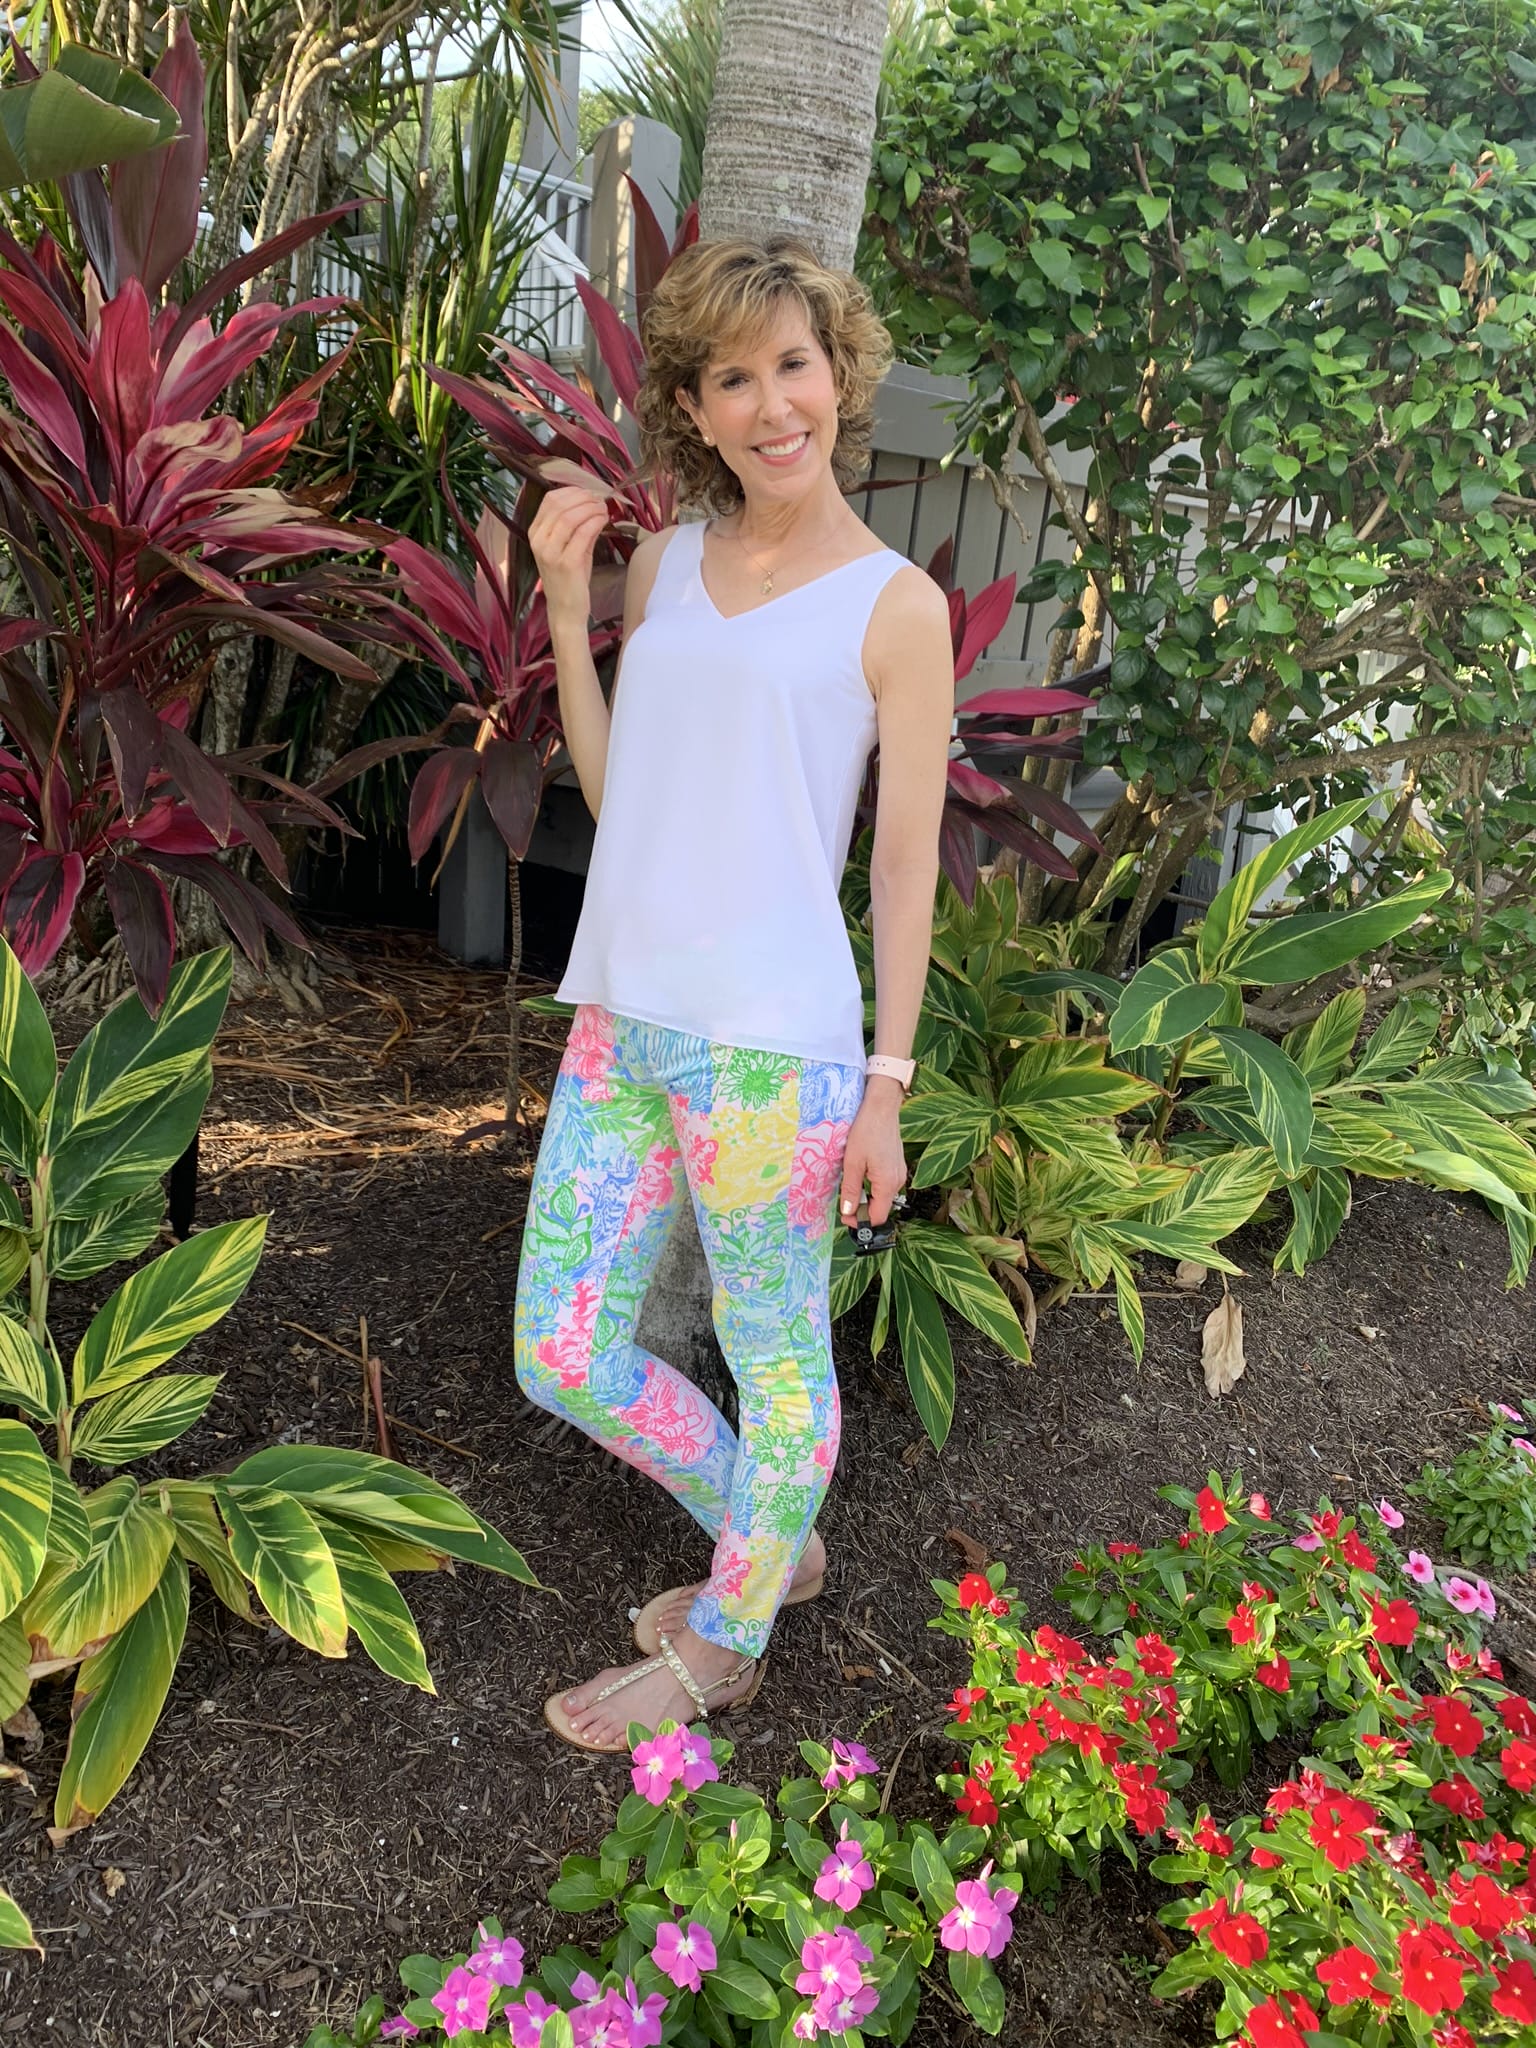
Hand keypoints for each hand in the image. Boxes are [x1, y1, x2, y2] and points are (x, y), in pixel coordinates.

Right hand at [528, 485, 608, 626]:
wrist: (566, 610)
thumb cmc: (569, 578)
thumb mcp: (570, 547)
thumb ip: (577, 525)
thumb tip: (593, 503)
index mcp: (535, 533)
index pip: (550, 500)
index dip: (573, 491)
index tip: (590, 494)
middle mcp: (538, 541)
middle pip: (560, 504)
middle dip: (584, 498)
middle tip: (601, 501)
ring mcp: (550, 552)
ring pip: (570, 516)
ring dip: (591, 508)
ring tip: (604, 510)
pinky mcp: (566, 563)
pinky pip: (582, 533)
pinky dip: (595, 522)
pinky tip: (603, 520)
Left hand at [838, 1082, 908, 1228]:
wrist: (881, 1108)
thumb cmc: (866, 1131)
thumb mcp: (852, 1162)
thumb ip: (851, 1190)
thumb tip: (848, 1212)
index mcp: (887, 1184)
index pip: (878, 1217)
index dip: (860, 1222)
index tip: (845, 1217)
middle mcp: (898, 1181)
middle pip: (881, 1208)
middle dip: (862, 1210)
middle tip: (844, 1202)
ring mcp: (899, 1173)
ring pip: (883, 1196)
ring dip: (867, 1197)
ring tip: (850, 1185)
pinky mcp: (897, 1165)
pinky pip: (885, 1184)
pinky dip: (872, 1186)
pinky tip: (860, 1174)